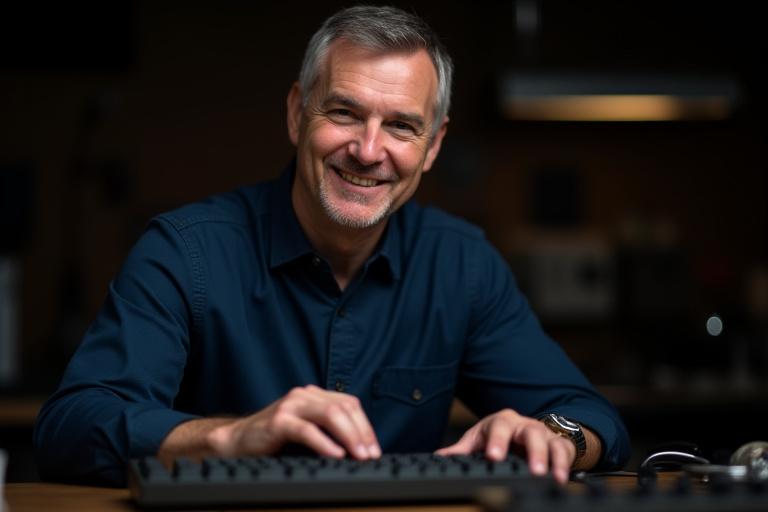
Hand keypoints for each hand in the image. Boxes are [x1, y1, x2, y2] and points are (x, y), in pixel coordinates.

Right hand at [207, 385, 380, 459]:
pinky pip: (307, 430)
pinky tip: (336, 454)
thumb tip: (359, 449)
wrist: (237, 441)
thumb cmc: (273, 439)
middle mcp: (304, 395)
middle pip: (343, 407)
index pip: (350, 404)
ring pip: (330, 414)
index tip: (375, 448)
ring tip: (358, 455)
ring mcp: (291, 405)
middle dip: (361, 432)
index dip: (366, 426)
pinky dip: (324, 443)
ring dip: (349, 436)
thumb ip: (327, 430)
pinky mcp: (278, 421)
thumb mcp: (306, 430)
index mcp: (313, 395)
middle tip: (371, 455)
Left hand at [435, 408, 574, 483]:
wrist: (527, 430)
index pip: (499, 427)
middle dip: (532, 451)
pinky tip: (562, 479)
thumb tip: (439, 458)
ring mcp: (543, 434)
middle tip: (532, 470)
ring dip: (551, 459)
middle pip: (529, 433)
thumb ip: (462, 450)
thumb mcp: (479, 439)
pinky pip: (563, 451)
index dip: (497, 441)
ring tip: (549, 477)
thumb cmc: (500, 435)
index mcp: (502, 422)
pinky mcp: (558, 444)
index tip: (494, 457)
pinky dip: (564, 465)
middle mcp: (524, 425)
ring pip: (549, 442)